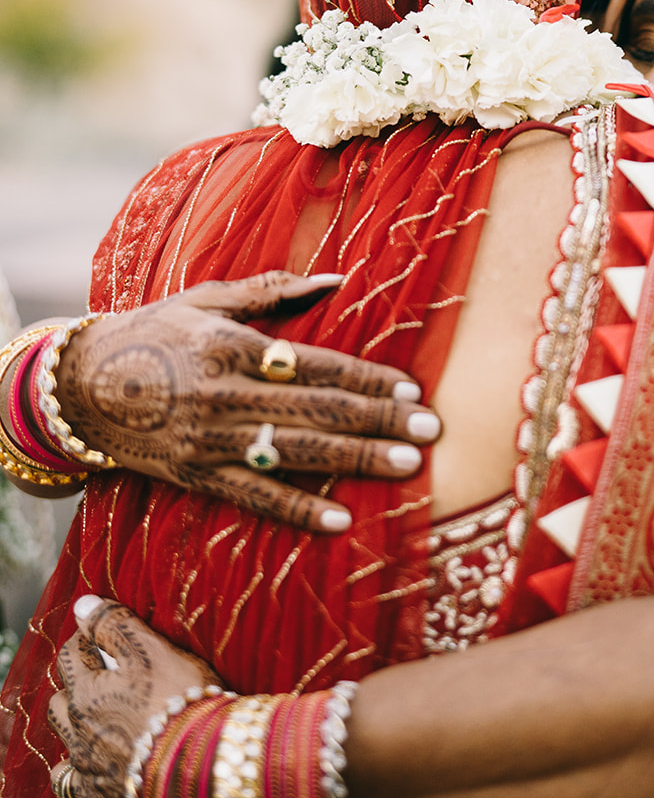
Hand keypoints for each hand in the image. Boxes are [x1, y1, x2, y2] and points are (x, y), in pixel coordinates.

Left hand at [48, 596, 217, 797]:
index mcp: (88, 696)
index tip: (98, 639)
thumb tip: (83, 604)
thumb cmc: (183, 704)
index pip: (70, 659)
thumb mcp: (154, 653)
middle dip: (73, 695)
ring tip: (97, 745)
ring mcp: (92, 785)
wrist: (204, 774)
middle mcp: (80, 741)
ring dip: (76, 753)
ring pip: (65, 767)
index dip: (84, 644)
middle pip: (60, 710)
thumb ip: (116, 626)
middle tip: (100, 688)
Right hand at [54, 272, 439, 530]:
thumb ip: (273, 292)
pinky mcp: (195, 475)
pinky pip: (254, 497)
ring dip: (356, 462)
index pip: (315, 365)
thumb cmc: (155, 333)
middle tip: (431, 431)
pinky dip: (298, 510)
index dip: (367, 379)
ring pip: (296, 454)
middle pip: (316, 411)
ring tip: (407, 466)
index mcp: (231, 345)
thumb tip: (337, 278)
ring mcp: (208, 439)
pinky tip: (340, 519)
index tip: (413, 389)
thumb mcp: (206, 299)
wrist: (79, 387)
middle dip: (379, 421)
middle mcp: (223, 394)